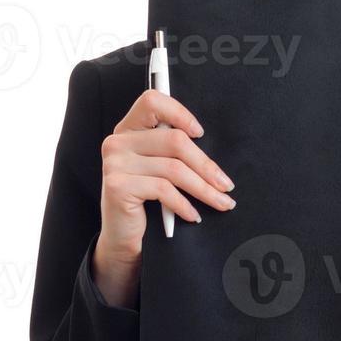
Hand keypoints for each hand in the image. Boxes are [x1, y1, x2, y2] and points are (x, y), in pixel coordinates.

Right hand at [92, 89, 235, 307]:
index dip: (179, 113)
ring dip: (204, 189)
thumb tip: (210, 146)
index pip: (152, 101)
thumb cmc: (148, 201)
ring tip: (221, 203)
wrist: (124, 239)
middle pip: (174, 140)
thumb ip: (172, 149)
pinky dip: (184, 204)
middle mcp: (118, 141)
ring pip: (174, 168)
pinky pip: (163, 189)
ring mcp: (115, 163)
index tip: (200, 133)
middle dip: (206, 165)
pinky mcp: (118, 185)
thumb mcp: (159, 169)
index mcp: (129, 129)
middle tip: (226, 185)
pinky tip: (194, 216)